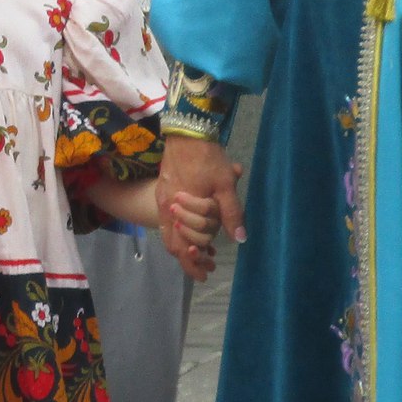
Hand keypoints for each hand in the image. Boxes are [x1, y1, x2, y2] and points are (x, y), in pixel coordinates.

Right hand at [157, 135, 244, 282]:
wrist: (187, 131)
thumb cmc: (208, 158)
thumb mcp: (225, 185)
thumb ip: (231, 213)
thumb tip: (239, 239)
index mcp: (180, 211)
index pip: (184, 247)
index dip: (195, 262)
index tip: (208, 270)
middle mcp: (166, 209)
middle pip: (173, 244)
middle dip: (190, 257)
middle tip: (208, 263)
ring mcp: (162, 199)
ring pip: (169, 232)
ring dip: (184, 244)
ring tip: (202, 249)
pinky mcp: (162, 189)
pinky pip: (167, 219)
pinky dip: (180, 229)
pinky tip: (194, 226)